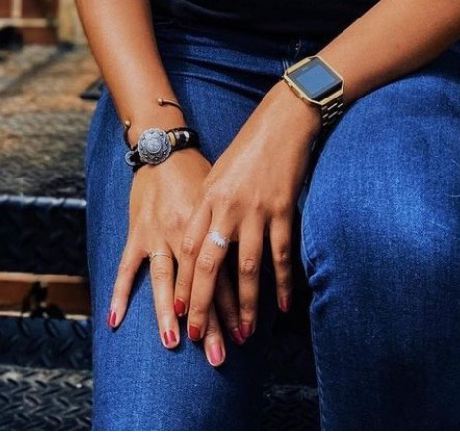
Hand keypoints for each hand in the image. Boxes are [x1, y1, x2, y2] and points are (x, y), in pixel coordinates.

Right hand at [104, 149, 242, 363]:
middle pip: (199, 285)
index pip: (226, 276)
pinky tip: (115, 319)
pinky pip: (126, 266)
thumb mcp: (225, 204)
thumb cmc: (202, 179)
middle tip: (216, 357)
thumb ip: (235, 235)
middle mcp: (187, 234)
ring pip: (164, 279)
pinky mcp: (137, 231)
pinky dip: (119, 292)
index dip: (234, 308)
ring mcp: (159, 234)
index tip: (243, 336)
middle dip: (208, 322)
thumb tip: (257, 266)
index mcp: (213, 229)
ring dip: (167, 313)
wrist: (169, 149)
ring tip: (173, 342)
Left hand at [176, 84, 319, 348]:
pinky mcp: (283, 211)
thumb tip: (199, 242)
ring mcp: (256, 211)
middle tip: (198, 337)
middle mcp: (226, 209)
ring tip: (242, 334)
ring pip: (245, 269)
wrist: (281, 121)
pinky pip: (281, 255)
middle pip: (207, 266)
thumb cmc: (247, 148)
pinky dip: (282, 284)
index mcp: (206, 199)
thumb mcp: (217, 175)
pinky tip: (283, 307)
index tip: (176, 311)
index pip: (187, 250)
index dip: (181, 282)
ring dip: (243, 306)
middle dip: (201, 305)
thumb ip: (208, 208)